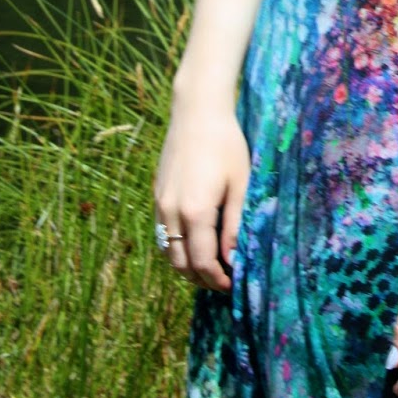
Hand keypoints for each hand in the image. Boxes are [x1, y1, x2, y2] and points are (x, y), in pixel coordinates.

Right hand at [153, 104, 249, 292]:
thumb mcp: (240, 184)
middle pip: (181, 264)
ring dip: (186, 266)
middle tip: (223, 280)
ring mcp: (160, 204)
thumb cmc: (226, 145)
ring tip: (210, 266)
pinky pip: (162, 233)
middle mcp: (172, 212)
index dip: (217, 280)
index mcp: (196, 212)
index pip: (202, 263)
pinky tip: (195, 242)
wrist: (197, 112)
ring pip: (167, 251)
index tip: (233, 284)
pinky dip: (176, 247)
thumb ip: (235, 224)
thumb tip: (234, 259)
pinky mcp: (157, 195)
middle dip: (201, 279)